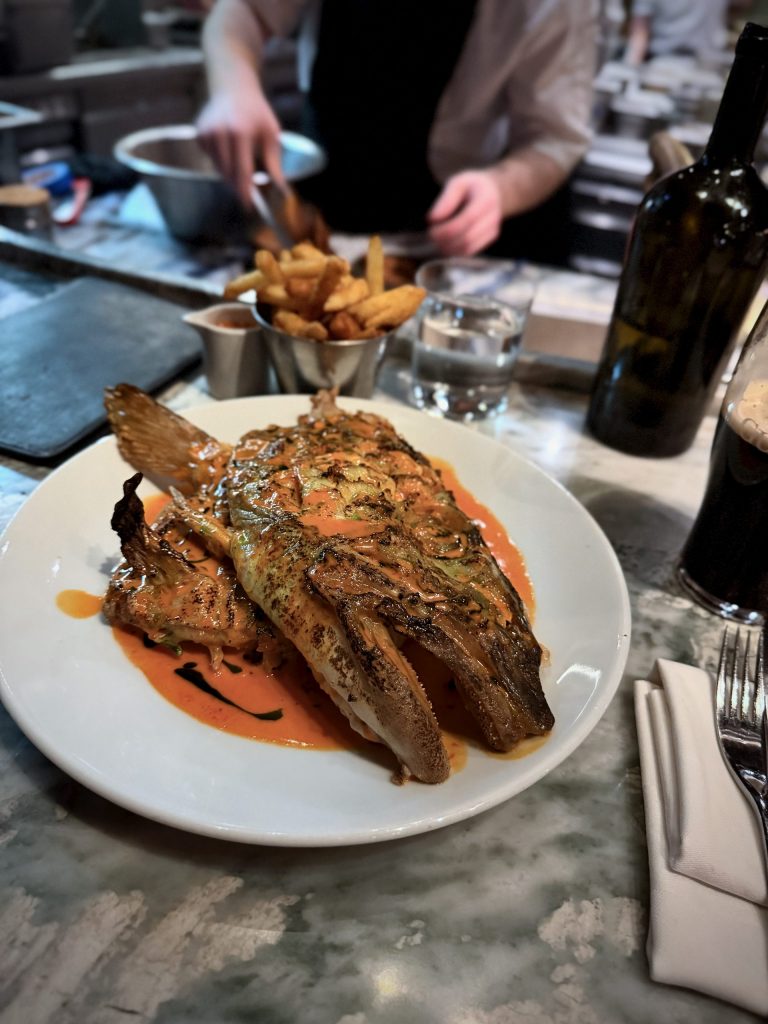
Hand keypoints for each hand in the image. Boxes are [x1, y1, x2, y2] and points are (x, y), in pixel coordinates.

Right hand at [196, 86, 283, 205]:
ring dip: (230, 172)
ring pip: (218, 169)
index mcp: (240, 132)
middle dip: (238, 185)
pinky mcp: (198, 135)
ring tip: (241, 155)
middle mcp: (219, 133)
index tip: (248, 207)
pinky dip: (220, 160)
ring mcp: (206, 133)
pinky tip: (228, 146)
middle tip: (249, 189)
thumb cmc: (257, 113)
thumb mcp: (271, 135)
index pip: (241, 170)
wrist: (233, 89)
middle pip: (228, 173)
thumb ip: (274, 164)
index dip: (245, 191)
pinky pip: (211, 159)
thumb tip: (282, 191)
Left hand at [427, 171, 502, 255]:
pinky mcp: (489, 239)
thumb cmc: (472, 185)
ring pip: (468, 248)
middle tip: (430, 235)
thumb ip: (446, 200)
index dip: (447, 228)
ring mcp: (493, 230)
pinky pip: (470, 251)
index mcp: (486, 200)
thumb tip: (432, 219)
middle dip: (445, 240)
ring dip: (448, 248)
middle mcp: (493, 217)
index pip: (467, 220)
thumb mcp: (458, 182)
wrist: (494, 191)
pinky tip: (445, 244)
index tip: (431, 228)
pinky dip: (455, 251)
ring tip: (436, 240)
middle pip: (467, 238)